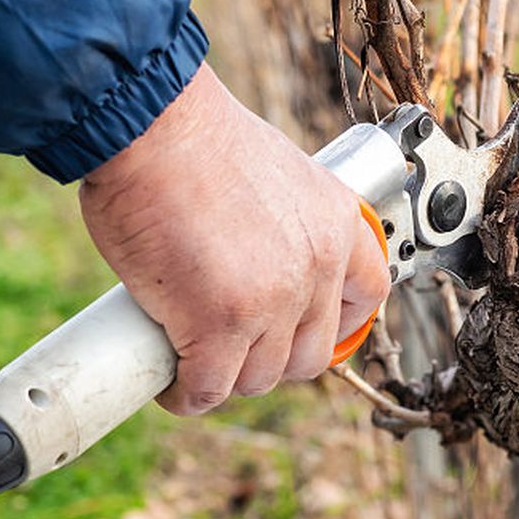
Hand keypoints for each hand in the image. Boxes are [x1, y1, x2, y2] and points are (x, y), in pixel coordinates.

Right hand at [78, 63, 392, 415]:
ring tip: (191, 358)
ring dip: (224, 376)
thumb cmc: (191, 135)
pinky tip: (169, 381)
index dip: (334, 322)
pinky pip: (207, 388)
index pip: (368, 295)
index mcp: (335, 221)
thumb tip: (253, 256)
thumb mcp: (272, 169)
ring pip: (258, 378)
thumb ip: (281, 219)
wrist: (151, 124)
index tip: (301, 328)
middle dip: (269, 359)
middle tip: (230, 344)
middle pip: (309, 354)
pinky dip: (185, 394)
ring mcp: (271, 300)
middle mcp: (316, 265)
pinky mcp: (218, 325)